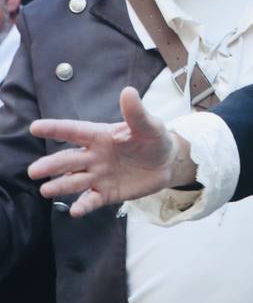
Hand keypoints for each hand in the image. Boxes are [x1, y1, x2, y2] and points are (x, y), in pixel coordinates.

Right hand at [28, 87, 194, 216]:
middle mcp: (93, 156)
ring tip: (46, 190)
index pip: (74, 131)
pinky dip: (83, 205)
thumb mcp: (149, 125)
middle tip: (34, 170)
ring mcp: (98, 176)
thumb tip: (128, 91)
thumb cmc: (154, 139)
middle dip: (51, 165)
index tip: (35, 127)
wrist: (167, 163)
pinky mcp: (106, 193)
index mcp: (100, 136)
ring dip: (60, 186)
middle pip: (69, 160)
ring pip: (74, 181)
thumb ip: (136, 113)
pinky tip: (75, 211)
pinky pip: (92, 200)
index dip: (55, 129)